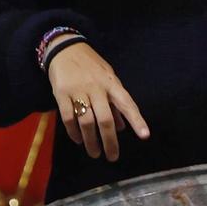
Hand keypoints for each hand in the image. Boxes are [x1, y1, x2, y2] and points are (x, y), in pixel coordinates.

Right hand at [47, 42, 150, 162]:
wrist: (64, 48)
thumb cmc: (90, 66)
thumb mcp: (107, 79)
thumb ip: (114, 103)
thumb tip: (122, 127)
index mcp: (111, 84)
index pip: (127, 103)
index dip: (136, 120)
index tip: (144, 136)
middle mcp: (97, 88)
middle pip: (105, 119)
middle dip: (110, 141)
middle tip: (112, 157)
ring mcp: (79, 90)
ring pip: (86, 121)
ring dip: (91, 140)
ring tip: (94, 153)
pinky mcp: (61, 94)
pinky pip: (69, 117)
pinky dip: (73, 132)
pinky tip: (78, 140)